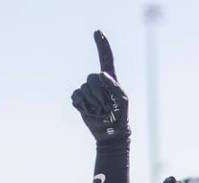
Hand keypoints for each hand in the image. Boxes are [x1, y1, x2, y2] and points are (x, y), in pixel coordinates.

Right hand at [71, 30, 129, 144]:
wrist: (111, 133)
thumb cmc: (120, 116)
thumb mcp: (122, 99)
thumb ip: (114, 85)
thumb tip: (101, 74)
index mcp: (110, 79)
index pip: (105, 58)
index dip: (102, 45)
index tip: (97, 32)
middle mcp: (97, 83)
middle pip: (91, 78)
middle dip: (97, 93)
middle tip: (105, 107)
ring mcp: (87, 91)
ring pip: (83, 89)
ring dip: (92, 102)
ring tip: (100, 111)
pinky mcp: (79, 100)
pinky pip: (75, 97)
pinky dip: (82, 105)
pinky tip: (90, 112)